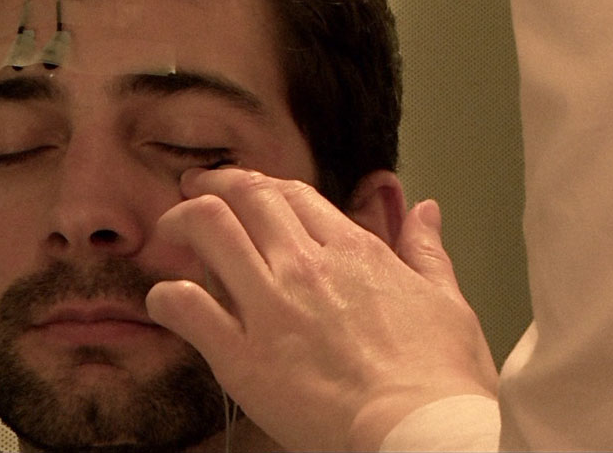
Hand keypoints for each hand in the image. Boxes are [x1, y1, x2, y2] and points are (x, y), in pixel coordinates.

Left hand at [145, 167, 496, 450]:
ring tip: (169, 235)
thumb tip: (424, 211)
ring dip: (181, 223)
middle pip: (245, 196)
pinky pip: (186, 305)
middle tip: (192, 194)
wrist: (420, 432)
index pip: (291, 193)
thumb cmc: (439, 379)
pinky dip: (166, 296)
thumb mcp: (446, 302)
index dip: (258, 185)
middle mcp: (305, 267)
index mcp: (353, 251)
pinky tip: (165, 302)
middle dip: (211, 186)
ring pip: (209, 228)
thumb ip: (426, 252)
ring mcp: (270, 307)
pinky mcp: (242, 356)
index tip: (244, 189)